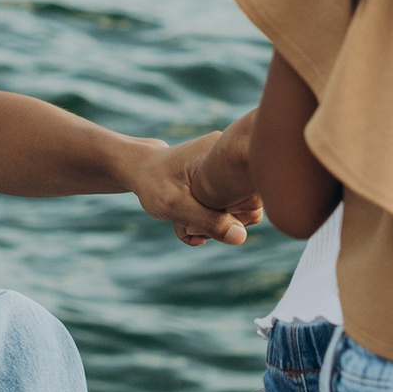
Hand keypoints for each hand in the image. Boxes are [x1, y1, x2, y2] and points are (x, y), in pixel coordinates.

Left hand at [133, 134, 262, 246]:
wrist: (138, 169)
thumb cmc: (153, 183)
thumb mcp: (176, 204)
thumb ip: (208, 221)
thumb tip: (241, 237)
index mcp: (224, 154)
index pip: (254, 194)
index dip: (233, 216)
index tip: (201, 217)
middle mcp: (230, 159)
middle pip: (247, 206)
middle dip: (218, 223)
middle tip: (188, 224)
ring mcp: (226, 171)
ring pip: (235, 211)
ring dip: (209, 225)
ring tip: (183, 223)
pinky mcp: (220, 182)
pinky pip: (225, 209)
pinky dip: (205, 221)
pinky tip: (184, 224)